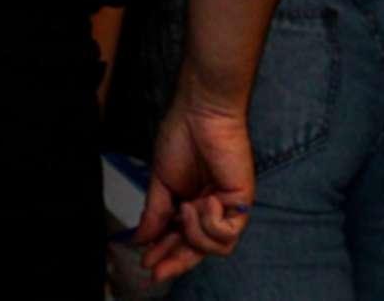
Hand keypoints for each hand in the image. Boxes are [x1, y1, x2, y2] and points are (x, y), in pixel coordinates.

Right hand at [134, 89, 254, 283]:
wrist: (199, 114)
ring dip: (193, 233)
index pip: (180, 238)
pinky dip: (210, 223)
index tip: (146, 264)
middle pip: (198, 249)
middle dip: (176, 260)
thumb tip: (141, 238)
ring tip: (184, 208)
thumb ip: (154, 212)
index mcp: (190, 203)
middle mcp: (210, 209)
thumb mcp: (160, 181)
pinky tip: (203, 202)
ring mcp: (227, 207)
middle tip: (155, 268)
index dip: (165, 253)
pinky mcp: (242, 202)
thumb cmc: (181, 137)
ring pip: (215, 247)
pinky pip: (227, 233)